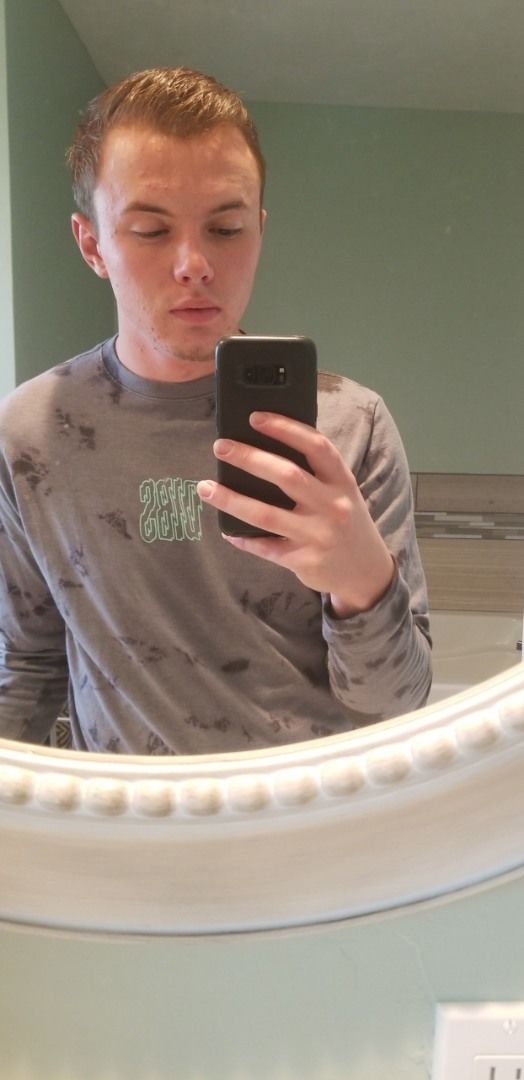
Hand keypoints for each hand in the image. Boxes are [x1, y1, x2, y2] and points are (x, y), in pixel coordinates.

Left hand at [197, 412, 394, 616]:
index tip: (255, 417)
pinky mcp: (305, 561)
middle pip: (287, 475)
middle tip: (221, 447)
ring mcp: (319, 535)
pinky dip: (244, 538)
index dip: (285, 428)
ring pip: (266, 514)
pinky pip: (266, 547)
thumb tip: (265, 447)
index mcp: (342, 481)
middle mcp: (333, 506)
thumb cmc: (346, 522)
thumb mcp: (342, 492)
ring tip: (205, 487)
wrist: (367, 571)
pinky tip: (227, 530)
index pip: (316, 446)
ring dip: (231, 499)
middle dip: (249, 458)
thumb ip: (316, 473)